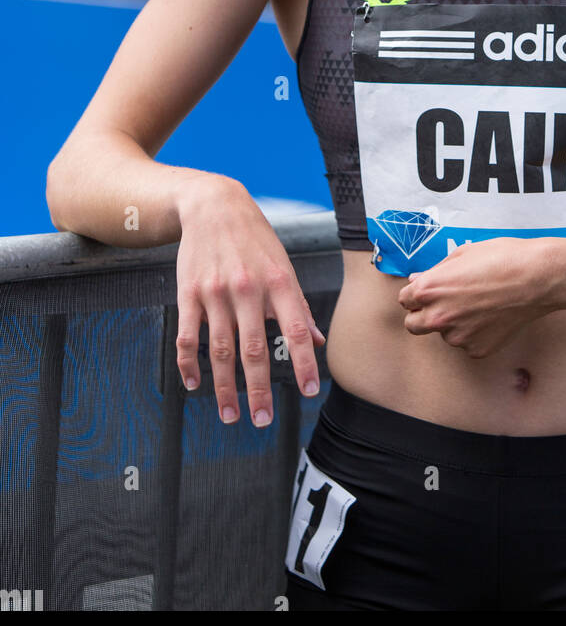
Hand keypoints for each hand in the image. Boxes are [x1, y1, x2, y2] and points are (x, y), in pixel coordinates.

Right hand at [175, 177, 325, 426]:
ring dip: (224, 387)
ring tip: (231, 414)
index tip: (309, 391)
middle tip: (263, 420)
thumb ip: (299, 306)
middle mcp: (248, 289)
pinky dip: (190, 365)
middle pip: (254, 349)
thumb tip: (318, 342)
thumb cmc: (255, 239)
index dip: (305, 362)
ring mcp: (216, 292)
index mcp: (279, 282)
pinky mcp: (189, 293)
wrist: (214, 205)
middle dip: (259, 389)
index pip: (297, 329)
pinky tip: (195, 384)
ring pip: (221, 349)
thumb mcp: (284, 266)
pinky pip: (188, 337)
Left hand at [397, 236, 556, 358]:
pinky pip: (468, 343)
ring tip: (479, 304)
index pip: (405, 300)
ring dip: (453, 323)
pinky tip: (492, 316)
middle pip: (413, 326)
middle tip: (444, 303)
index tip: (429, 291)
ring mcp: (458, 337)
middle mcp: (438, 317)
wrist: (537, 278)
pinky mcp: (478, 350)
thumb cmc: (501, 258)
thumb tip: (417, 279)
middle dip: (422, 315)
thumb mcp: (462, 254)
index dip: (417, 293)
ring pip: (445, 334)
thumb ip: (435, 271)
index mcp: (429, 290)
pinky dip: (475, 333)